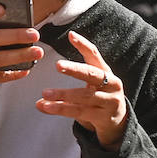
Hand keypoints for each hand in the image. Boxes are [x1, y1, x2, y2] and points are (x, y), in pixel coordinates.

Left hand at [36, 30, 126, 150]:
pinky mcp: (104, 116)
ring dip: (63, 94)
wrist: (117, 122)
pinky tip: (48, 107)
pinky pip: (80, 111)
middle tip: (58, 65)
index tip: (71, 35)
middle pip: (92, 74)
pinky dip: (62, 109)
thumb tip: (39, 99)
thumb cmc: (98, 100)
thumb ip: (64, 94)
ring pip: (84, 96)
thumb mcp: (87, 90)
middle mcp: (111, 84)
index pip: (95, 55)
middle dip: (74, 70)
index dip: (84, 45)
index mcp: (105, 72)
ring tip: (45, 93)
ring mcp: (109, 101)